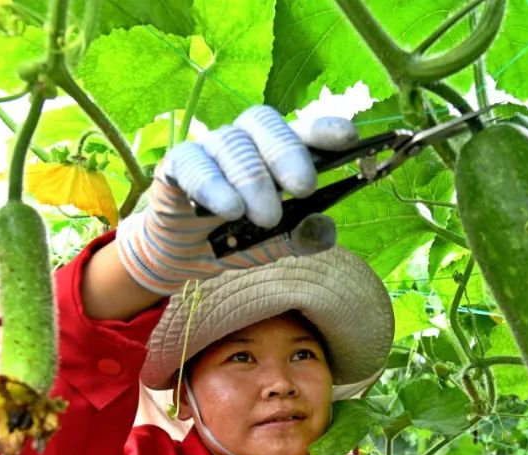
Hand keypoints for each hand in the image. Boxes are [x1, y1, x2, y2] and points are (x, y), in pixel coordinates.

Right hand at [116, 106, 358, 294]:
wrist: (186, 256)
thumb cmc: (237, 238)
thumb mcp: (275, 244)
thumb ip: (300, 236)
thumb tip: (325, 231)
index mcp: (275, 152)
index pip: (300, 130)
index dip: (323, 129)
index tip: (350, 138)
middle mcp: (244, 141)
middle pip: (265, 125)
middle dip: (288, 153)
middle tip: (304, 187)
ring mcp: (210, 149)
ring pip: (233, 146)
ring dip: (252, 180)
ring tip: (265, 217)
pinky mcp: (177, 164)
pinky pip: (193, 163)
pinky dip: (212, 185)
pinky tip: (228, 208)